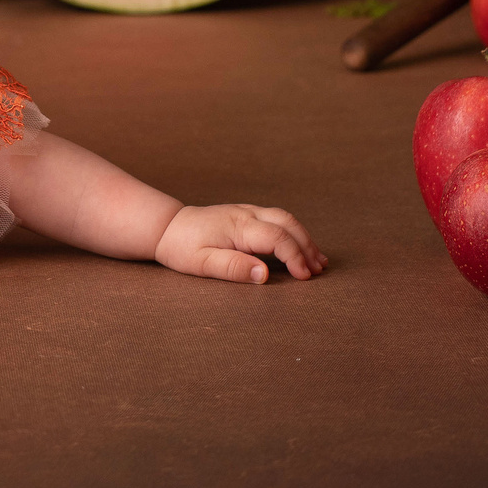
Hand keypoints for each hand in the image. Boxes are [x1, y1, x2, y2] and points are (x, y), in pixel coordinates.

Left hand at [155, 204, 326, 283]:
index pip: (277, 238)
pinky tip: (300, 247)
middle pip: (287, 224)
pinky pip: (277, 219)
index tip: (305, 277)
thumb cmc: (183, 249)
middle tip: (318, 270)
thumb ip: (233, 268)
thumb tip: (264, 274)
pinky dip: (293, 233)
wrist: (168, 228)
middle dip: (307, 246)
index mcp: (238, 226)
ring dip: (304, 238)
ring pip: (285, 218)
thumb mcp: (203, 264)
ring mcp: (247, 211)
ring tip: (318, 261)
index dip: (295, 257)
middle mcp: (247, 214)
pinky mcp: (247, 214)